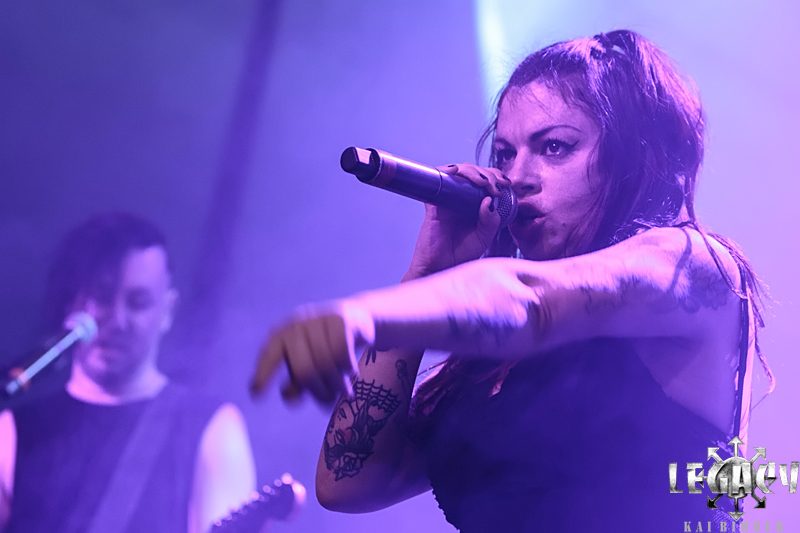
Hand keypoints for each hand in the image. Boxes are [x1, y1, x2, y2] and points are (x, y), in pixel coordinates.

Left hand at [250, 301, 374, 404]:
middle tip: (328, 399)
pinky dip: (347, 368)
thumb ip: (297, 382)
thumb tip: (287, 396)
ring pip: (326, 363)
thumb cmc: (326, 347)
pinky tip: (351, 371)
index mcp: (281, 335)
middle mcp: (296, 324)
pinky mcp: (341, 320)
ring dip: (336, 383)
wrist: (355, 318)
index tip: (256, 393)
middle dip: (317, 390)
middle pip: (303, 370)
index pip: (269, 355)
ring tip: (343, 390)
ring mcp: (318, 320)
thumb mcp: (308, 365)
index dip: (263, 373)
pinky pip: (342, 354)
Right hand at [405, 163, 510, 278]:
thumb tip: (489, 200)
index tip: (505, 183)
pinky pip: (437, 181)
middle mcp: (459, 199)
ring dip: (471, 171)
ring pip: (457, 172)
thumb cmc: (461, 255)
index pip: (484, 181)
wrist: (440, 268)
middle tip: (494, 185)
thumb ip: (491, 222)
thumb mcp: (484, 239)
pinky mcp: (433, 204)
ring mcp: (445, 199)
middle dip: (486, 173)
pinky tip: (457, 173)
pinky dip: (446, 172)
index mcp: (473, 204)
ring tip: (483, 182)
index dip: (495, 176)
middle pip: (472, 172)